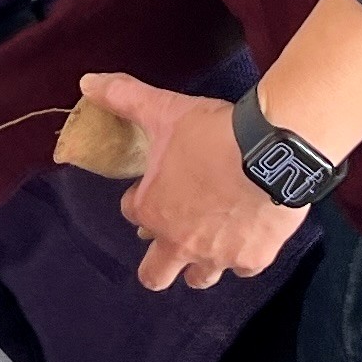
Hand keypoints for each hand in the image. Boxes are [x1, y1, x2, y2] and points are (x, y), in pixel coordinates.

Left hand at [82, 71, 308, 291]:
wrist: (273, 150)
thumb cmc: (213, 134)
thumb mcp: (164, 110)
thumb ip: (123, 97)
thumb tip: (87, 82)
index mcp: (153, 211)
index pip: (132, 214)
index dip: (141, 200)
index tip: (156, 185)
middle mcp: (180, 243)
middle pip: (155, 274)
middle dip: (158, 262)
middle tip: (172, 237)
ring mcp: (218, 256)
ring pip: (199, 279)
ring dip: (198, 265)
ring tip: (209, 243)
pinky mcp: (253, 258)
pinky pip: (242, 270)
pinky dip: (242, 257)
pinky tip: (247, 237)